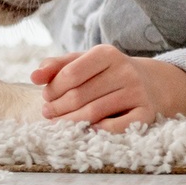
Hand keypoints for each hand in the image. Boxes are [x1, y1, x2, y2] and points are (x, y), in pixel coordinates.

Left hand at [30, 44, 185, 131]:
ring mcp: (137, 92)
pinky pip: (118, 127)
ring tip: (58, 124)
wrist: (152, 84)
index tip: (45, 97)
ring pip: (94, 113)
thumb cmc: (107, 73)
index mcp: (107, 53)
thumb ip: (57, 66)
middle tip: (47, 113)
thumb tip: (34, 77)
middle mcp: (124, 71)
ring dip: (71, 122)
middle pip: (80, 95)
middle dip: (58, 107)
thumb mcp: (85, 62)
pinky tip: (87, 131)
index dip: (53, 89)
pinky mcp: (146, 113)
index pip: (71, 74)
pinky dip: (99, 131)